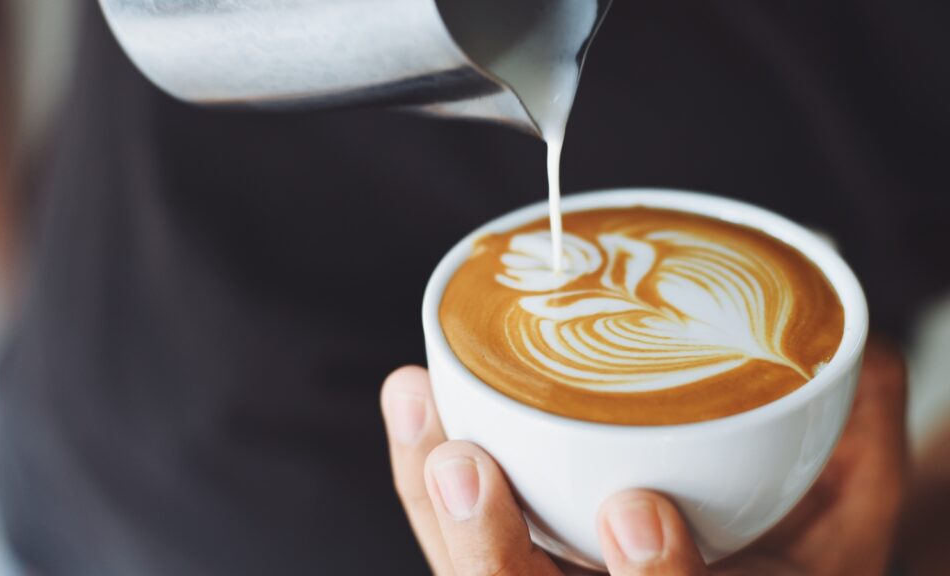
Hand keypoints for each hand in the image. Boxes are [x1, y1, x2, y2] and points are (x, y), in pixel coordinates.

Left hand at [380, 338, 905, 574]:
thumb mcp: (848, 524)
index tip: (640, 514)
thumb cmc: (794, 561)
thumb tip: (862, 349)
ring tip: (418, 403)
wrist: (754, 572)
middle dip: (488, 554)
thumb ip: (858, 449)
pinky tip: (415, 401)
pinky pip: (449, 540)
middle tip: (467, 467)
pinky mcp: (502, 568)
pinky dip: (423, 476)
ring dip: (433, 500)